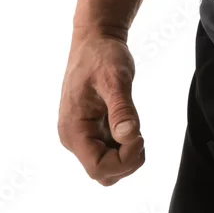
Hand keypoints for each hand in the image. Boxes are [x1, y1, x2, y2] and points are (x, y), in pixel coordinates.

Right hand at [58, 30, 144, 185]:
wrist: (95, 39)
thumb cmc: (103, 55)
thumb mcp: (116, 78)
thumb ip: (122, 108)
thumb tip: (128, 135)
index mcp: (74, 129)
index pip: (98, 168)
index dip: (124, 160)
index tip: (139, 135)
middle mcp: (73, 138)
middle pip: (103, 173)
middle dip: (127, 161)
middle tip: (140, 133)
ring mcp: (81, 135)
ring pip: (107, 166)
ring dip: (126, 155)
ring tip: (133, 124)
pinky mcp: (91, 130)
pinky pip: (109, 152)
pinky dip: (124, 146)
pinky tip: (129, 122)